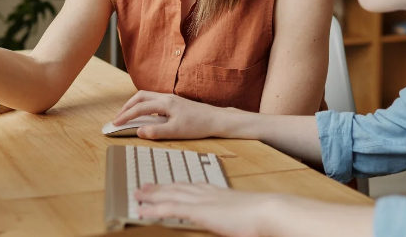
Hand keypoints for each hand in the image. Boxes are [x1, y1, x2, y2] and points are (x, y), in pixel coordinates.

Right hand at [112, 91, 226, 139]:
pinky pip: (154, 100)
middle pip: (140, 96)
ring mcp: (171, 98)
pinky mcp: (175, 102)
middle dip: (127, 106)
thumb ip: (156, 131)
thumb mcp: (176, 132)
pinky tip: (146, 115)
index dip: (125, 116)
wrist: (216, 119)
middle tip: (118, 118)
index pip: (139, 108)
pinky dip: (145, 105)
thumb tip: (139, 131)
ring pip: (147, 97)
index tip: (115, 124)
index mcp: (165, 103)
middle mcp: (167, 97)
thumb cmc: (198, 125)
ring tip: (128, 115)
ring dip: (135, 104)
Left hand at [135, 183, 277, 236]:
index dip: (176, 185)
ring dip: (152, 195)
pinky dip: (154, 209)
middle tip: (144, 186)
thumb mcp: (244, 213)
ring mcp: (202, 201)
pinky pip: (170, 209)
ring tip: (137, 195)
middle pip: (178, 187)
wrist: (268, 211)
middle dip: (160, 187)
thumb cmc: (263, 216)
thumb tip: (233, 219)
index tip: (166, 184)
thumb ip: (233, 215)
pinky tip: (142, 211)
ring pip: (170, 195)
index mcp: (218, 193)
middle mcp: (207, 193)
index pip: (192, 186)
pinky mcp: (200, 212)